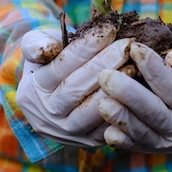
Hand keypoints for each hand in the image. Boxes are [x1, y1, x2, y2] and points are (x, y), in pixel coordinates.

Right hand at [16, 24, 131, 147]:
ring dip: (115, 89)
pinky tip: (139, 89)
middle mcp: (48, 115)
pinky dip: (123, 109)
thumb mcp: (36, 47)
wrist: (54, 95)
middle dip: (104, 64)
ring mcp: (68, 132)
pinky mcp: (89, 141)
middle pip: (76, 89)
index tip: (108, 29)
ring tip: (134, 66)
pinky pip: (108, 127)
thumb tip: (50, 48)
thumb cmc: (51, 61)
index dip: (84, 48)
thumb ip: (36, 43)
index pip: (59, 67)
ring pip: (92, 112)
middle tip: (126, 46)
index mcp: (33, 90)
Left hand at [97, 40, 171, 152]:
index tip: (135, 48)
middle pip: (155, 113)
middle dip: (130, 95)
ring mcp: (165, 143)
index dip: (155, 69)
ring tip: (102, 102)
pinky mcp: (148, 148)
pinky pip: (132, 145)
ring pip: (141, 132)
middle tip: (107, 76)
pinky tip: (106, 129)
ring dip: (121, 117)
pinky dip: (119, 139)